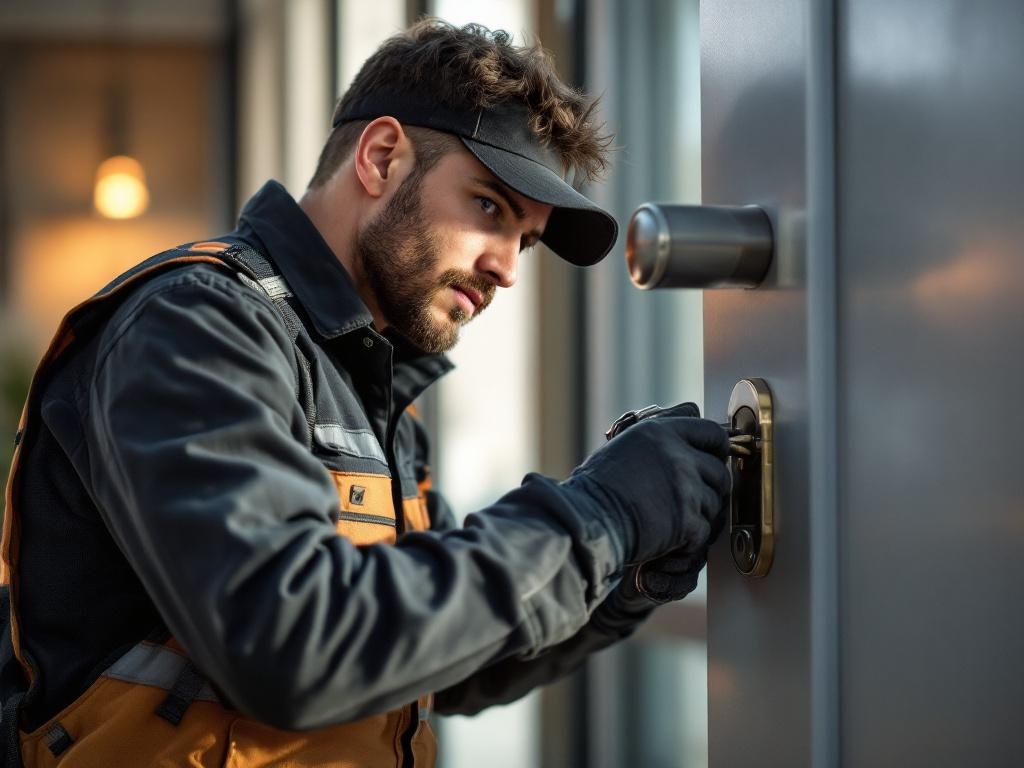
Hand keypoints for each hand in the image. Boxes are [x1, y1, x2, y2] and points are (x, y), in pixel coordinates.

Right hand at [563, 402, 730, 566]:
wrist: (588, 520)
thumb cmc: (596, 488)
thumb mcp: (624, 445)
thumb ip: (659, 438)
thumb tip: (687, 426)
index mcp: (661, 432)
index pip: (711, 431)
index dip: (717, 447)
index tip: (715, 458)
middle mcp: (677, 455)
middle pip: (720, 470)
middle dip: (710, 486)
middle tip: (694, 498)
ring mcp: (685, 487)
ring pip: (714, 502)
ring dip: (699, 514)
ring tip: (672, 519)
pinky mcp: (687, 520)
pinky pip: (705, 530)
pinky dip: (690, 539)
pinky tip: (669, 537)